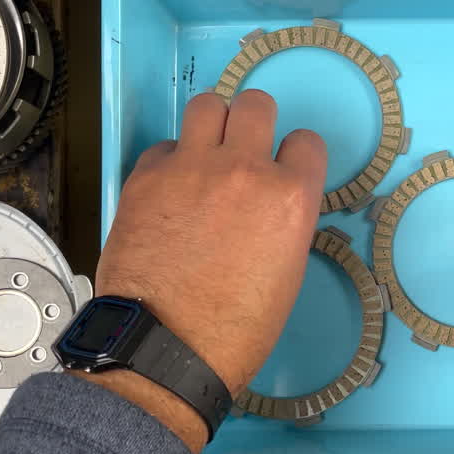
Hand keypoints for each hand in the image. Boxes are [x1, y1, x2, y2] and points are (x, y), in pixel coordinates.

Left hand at [87, 90, 325, 451]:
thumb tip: (268, 203)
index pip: (306, 141)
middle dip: (254, 123)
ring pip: (208, 104)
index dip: (295, 155)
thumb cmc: (235, 330)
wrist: (166, 349)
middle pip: (256, 105)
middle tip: (244, 148)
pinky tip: (171, 188)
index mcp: (290, 198)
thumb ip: (283, 220)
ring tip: (206, 151)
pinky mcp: (146, 178)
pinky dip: (171, 160)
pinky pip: (164, 145)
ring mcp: (191, 169)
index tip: (284, 168)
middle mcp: (244, 171)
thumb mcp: (287, 272)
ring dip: (212, 124)